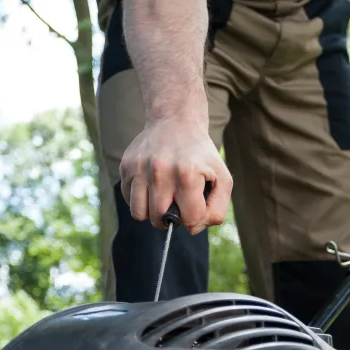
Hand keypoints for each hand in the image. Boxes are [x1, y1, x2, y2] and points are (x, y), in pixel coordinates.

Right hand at [119, 117, 232, 233]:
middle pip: (160, 220)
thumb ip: (216, 210)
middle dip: (170, 219)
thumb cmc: (200, 155)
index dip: (193, 217)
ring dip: (151, 212)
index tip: (194, 203)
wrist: (175, 121)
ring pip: (139, 214)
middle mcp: (160, 171)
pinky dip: (139, 200)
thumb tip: (192, 229)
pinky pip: (128, 199)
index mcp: (187, 175)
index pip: (188, 219)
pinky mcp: (126, 166)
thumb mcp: (222, 178)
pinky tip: (150, 187)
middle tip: (175, 203)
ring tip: (161, 197)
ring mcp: (140, 168)